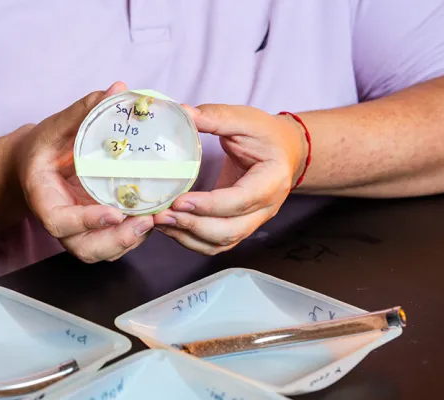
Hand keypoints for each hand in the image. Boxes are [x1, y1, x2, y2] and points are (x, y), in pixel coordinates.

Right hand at [16, 82, 153, 262]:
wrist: (37, 164)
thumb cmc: (44, 146)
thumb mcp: (57, 125)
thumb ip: (85, 111)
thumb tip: (119, 89)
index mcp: (43, 198)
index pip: (58, 222)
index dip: (86, 222)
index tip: (113, 214)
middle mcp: (61, 221)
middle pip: (84, 249)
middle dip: (116, 241)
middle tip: (145, 222)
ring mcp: (79, 230)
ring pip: (102, 252)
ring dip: (129, 241)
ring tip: (154, 220)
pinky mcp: (95, 230)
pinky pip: (114, 243)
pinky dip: (133, 237)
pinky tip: (153, 217)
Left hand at [153, 105, 307, 254]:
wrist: (284, 151)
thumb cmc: (266, 135)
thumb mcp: (245, 119)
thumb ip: (215, 116)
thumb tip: (182, 111)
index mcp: (271, 180)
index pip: (239, 201)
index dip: (208, 205)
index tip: (178, 201)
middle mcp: (266, 208)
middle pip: (229, 230)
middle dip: (192, 226)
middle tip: (161, 215)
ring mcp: (253, 221)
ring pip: (221, 243)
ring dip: (187, 237)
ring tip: (160, 222)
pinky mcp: (239, 227)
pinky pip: (215, 244)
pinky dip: (190, 240)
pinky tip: (170, 227)